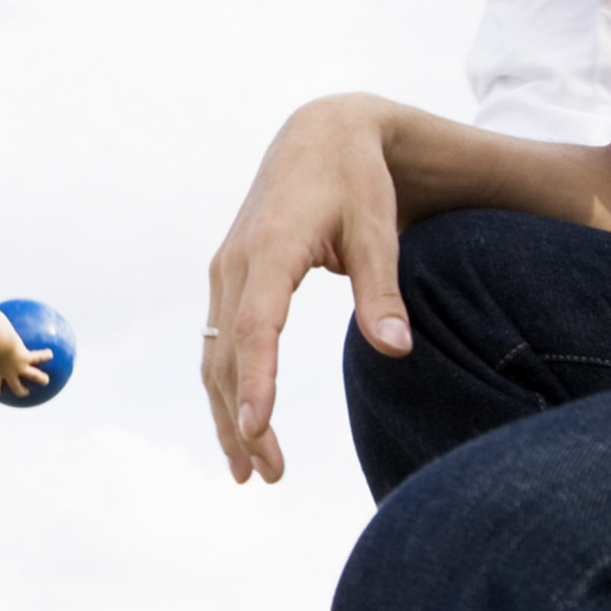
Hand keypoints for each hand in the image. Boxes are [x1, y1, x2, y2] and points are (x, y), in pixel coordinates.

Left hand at [0, 337, 51, 398]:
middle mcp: (8, 372)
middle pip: (16, 386)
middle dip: (20, 390)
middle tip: (23, 392)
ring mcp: (19, 366)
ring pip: (33, 375)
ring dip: (40, 378)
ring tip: (45, 380)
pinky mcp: (25, 357)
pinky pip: (38, 356)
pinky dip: (45, 355)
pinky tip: (51, 353)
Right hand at [204, 94, 413, 484]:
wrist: (318, 134)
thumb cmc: (356, 180)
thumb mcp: (378, 231)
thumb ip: (382, 292)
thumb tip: (396, 350)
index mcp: (272, 246)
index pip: (256, 327)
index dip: (256, 382)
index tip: (257, 431)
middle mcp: (235, 261)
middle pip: (228, 355)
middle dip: (242, 421)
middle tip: (267, 477)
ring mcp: (224, 271)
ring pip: (214, 356)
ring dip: (228, 415)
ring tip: (250, 473)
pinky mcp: (226, 280)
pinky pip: (218, 344)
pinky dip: (226, 389)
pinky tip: (240, 429)